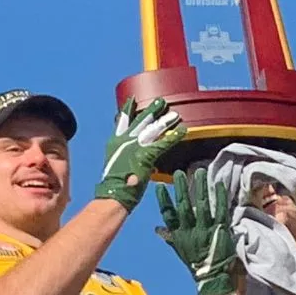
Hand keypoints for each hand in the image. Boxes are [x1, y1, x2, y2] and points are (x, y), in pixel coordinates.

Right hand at [95, 97, 185, 211]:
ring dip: (166, 121)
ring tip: (176, 115)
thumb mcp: (116, 165)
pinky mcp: (146, 155)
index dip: (127, 110)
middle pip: (141, 121)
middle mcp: (124, 141)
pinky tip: (183, 131)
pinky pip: (164, 143)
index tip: (132, 100)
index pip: (122, 122)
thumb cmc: (114, 185)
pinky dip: (174, 136)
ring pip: (153, 129)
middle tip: (161, 101)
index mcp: (115, 143)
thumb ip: (126, 158)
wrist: (112, 193)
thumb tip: (134, 160)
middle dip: (152, 110)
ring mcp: (135, 147)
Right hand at [156, 168, 236, 294]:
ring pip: (203, 205)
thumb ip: (170, 237)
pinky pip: (221, 210)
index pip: (169, 215)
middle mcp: (192, 230)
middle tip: (179, 173)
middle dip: (182, 189)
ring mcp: (207, 229)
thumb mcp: (180, 250)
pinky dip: (220, 197)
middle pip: (185, 206)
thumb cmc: (196, 262)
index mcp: (180, 235)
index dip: (164, 201)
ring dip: (201, 188)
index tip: (160, 187)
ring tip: (200, 172)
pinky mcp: (221, 229)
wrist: (213, 276)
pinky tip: (219, 185)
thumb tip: (157, 229)